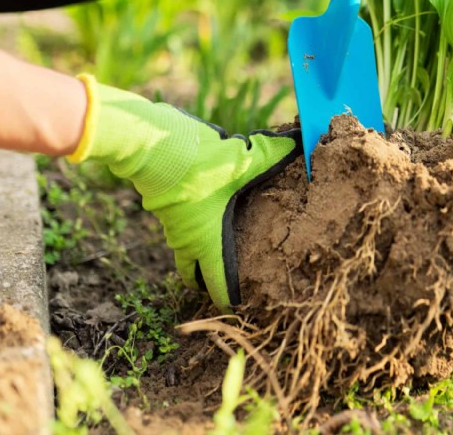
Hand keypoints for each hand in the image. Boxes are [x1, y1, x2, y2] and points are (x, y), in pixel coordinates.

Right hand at [69, 76, 302, 308]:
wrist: (151, 144)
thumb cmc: (200, 165)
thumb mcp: (245, 161)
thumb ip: (274, 156)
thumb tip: (301, 144)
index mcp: (208, 241)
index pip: (218, 286)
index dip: (230, 301)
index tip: (241, 308)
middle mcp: (187, 239)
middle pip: (194, 274)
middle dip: (207, 280)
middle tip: (225, 279)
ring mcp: (170, 223)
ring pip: (185, 247)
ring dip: (201, 248)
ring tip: (223, 238)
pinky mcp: (162, 204)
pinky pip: (179, 223)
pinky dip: (193, 222)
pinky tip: (210, 203)